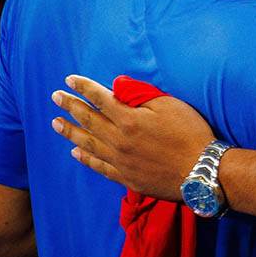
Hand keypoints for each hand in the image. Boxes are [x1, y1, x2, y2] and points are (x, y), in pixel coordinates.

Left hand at [50, 76, 212, 198]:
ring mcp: (120, 160)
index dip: (83, 88)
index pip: (100, 99)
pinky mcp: (126, 177)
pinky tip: (76, 152)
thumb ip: (141, 95)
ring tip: (56, 123)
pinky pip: (99, 166)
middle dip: (70, 106)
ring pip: (88, 143)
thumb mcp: (170, 105)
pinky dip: (85, 158)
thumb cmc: (190, 133)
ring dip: (70, 132)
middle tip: (55, 97)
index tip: (69, 80)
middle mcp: (118, 140)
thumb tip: (117, 86)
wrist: (200, 171)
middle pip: (88, 120)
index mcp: (129, 119)